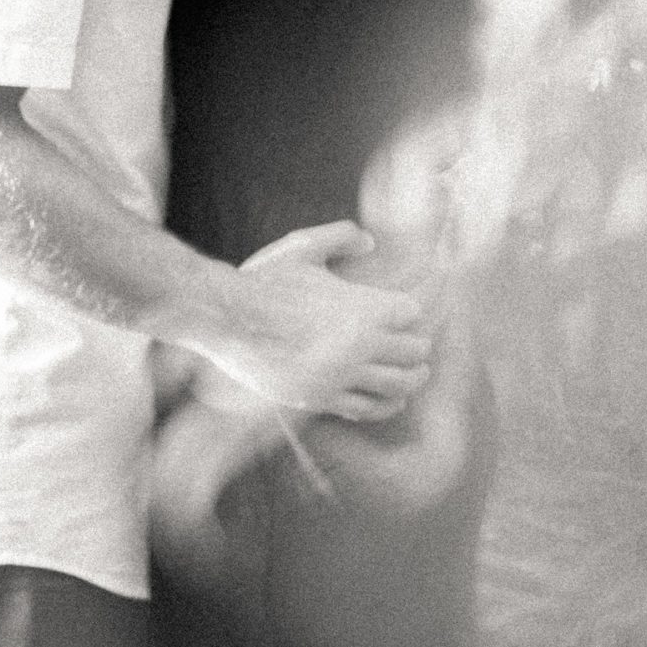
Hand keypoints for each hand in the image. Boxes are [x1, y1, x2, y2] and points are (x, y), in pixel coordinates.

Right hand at [218, 220, 430, 421]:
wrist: (226, 319)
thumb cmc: (264, 281)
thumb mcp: (302, 246)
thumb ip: (340, 237)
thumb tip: (371, 243)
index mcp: (362, 307)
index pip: (411, 314)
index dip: (408, 312)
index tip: (404, 313)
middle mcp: (360, 344)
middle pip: (413, 351)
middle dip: (417, 348)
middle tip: (419, 349)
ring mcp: (342, 375)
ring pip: (397, 385)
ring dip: (411, 379)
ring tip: (416, 376)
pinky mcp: (322, 399)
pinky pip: (366, 409)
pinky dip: (385, 405)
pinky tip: (390, 401)